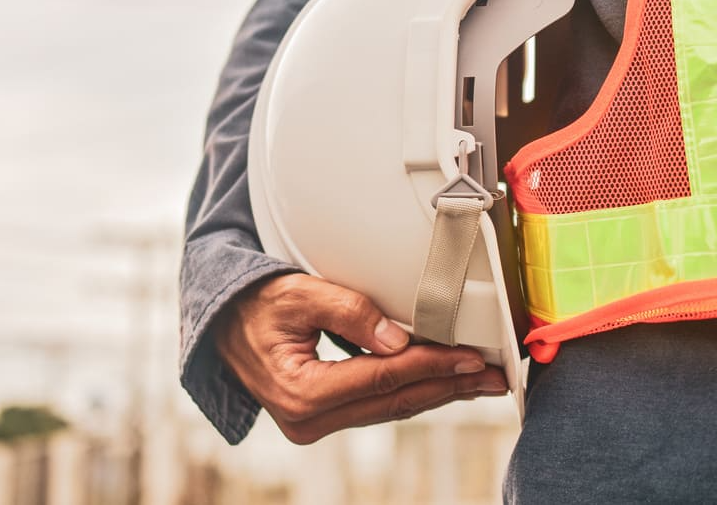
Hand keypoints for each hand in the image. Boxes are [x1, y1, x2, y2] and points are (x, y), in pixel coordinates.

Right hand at [213, 272, 506, 443]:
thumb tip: (400, 340)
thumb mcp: (298, 294)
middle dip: (447, 387)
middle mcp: (307, 418)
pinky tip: (439, 383)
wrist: (222, 323)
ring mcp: (314, 422)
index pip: (381, 378)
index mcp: (300, 392)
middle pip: (393, 401)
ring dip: (436, 392)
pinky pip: (377, 405)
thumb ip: (348, 312)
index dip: (430, 366)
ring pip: (389, 407)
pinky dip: (411, 391)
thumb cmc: (255, 303)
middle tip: (494, 378)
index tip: (469, 356)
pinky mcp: (321, 416)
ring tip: (478, 381)